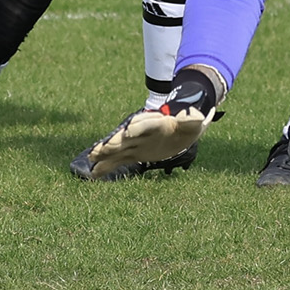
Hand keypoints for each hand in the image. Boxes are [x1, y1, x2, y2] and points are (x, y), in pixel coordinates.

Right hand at [76, 66, 223, 172]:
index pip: (145, 124)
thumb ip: (192, 119)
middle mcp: (143, 132)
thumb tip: (198, 116)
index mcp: (157, 122)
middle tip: (103, 147)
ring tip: (91, 159)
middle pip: (126, 136)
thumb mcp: (194, 121)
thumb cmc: (189, 122)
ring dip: (105, 154)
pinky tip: (94, 174)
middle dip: (115, 141)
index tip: (128, 132)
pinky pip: (118, 161)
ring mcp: (136, 143)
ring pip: (118, 149)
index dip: (137, 127)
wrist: (182, 128)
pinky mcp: (134, 154)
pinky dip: (106, 166)